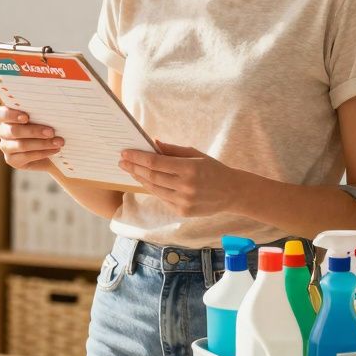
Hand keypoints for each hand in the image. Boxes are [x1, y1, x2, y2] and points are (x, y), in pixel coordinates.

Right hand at [0, 106, 63, 170]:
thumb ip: (40, 114)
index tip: (26, 117)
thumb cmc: (45, 127)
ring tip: (58, 142)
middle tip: (51, 132)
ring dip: (42, 143)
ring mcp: (6, 147)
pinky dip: (42, 152)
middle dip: (34, 131)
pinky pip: (26, 156)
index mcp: (6, 117)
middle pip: (13, 131)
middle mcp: (3, 131)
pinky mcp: (12, 160)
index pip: (1, 114)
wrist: (51, 149)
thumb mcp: (43, 118)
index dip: (11, 115)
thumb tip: (51, 111)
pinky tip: (54, 150)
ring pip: (21, 145)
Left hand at [119, 141, 244, 217]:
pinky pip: (162, 198)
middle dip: (133, 168)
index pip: (155, 162)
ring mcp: (184, 201)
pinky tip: (145, 181)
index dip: (137, 157)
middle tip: (122, 161)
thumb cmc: (213, 169)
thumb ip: (173, 150)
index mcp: (189, 169)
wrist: (233, 192)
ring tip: (130, 170)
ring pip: (154, 189)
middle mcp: (185, 187)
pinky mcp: (183, 212)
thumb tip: (153, 143)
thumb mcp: (196, 155)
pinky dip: (152, 188)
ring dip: (139, 178)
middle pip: (151, 176)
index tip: (125, 152)